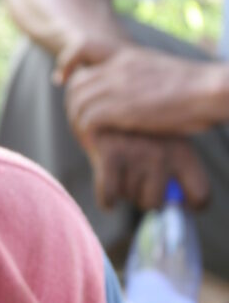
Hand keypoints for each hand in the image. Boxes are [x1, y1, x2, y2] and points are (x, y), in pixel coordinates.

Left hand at [58, 42, 219, 137]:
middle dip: (73, 104)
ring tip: (87, 139)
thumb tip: (147, 96)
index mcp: (129, 55)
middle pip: (76, 83)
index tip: (62, 79)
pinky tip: (96, 144)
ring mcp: (117, 86)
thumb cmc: (199, 89)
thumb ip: (145, 80)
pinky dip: (87, 134)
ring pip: (78, 103)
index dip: (68, 62)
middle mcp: (118, 67)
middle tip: (80, 123)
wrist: (209, 91)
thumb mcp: (165, 74)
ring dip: (78, 123)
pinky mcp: (119, 108)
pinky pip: (87, 121)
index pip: (84, 46)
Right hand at [85, 131, 209, 210]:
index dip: (190, 203)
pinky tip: (108, 183)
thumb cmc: (137, 128)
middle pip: (155, 203)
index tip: (183, 202)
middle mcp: (163, 153)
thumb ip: (178, 173)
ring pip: (129, 197)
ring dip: (122, 189)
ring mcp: (137, 153)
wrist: (101, 97)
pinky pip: (110, 194)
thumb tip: (179, 205)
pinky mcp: (110, 154)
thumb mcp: (165, 142)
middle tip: (136, 176)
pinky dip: (107, 198)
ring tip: (119, 165)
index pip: (199, 195)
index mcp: (182, 151)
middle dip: (142, 196)